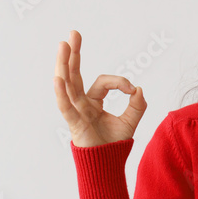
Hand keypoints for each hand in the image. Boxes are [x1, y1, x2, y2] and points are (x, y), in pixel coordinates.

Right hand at [54, 29, 146, 146]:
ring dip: (65, 64)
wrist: (108, 164)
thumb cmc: (114, 144)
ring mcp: (76, 112)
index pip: (104, 82)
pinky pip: (65, 106)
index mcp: (93, 102)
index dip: (120, 83)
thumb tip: (140, 89)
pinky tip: (57, 77)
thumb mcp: (130, 122)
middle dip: (74, 54)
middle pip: (75, 74)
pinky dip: (61, 92)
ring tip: (63, 45)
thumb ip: (137, 105)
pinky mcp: (74, 123)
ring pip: (67, 84)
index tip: (133, 90)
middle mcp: (81, 103)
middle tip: (73, 34)